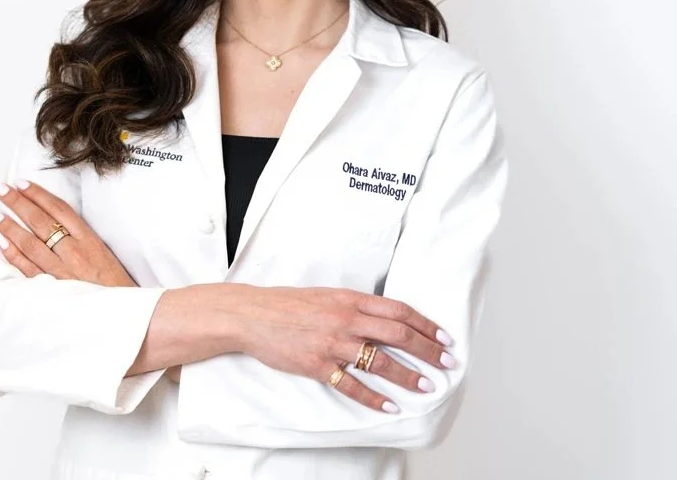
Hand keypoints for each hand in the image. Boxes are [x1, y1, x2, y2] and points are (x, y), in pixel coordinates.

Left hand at [0, 179, 135, 285]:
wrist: (122, 311)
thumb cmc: (112, 282)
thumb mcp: (102, 250)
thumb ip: (79, 235)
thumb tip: (52, 219)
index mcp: (88, 239)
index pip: (59, 209)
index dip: (38, 194)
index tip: (21, 183)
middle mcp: (74, 251)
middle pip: (41, 221)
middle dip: (18, 203)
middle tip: (1, 190)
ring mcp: (61, 270)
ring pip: (30, 243)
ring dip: (10, 227)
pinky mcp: (52, 288)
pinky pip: (28, 268)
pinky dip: (14, 255)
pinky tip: (2, 244)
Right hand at [237, 285, 455, 412]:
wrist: (253, 314)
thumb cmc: (288, 304)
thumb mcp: (326, 295)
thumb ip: (354, 306)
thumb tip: (384, 318)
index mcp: (349, 299)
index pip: (398, 310)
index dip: (425, 324)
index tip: (444, 337)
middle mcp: (345, 319)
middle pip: (397, 334)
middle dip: (427, 349)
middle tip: (448, 362)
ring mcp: (332, 343)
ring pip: (380, 361)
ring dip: (408, 375)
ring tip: (427, 386)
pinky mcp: (317, 365)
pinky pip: (351, 385)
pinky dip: (373, 397)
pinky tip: (389, 405)